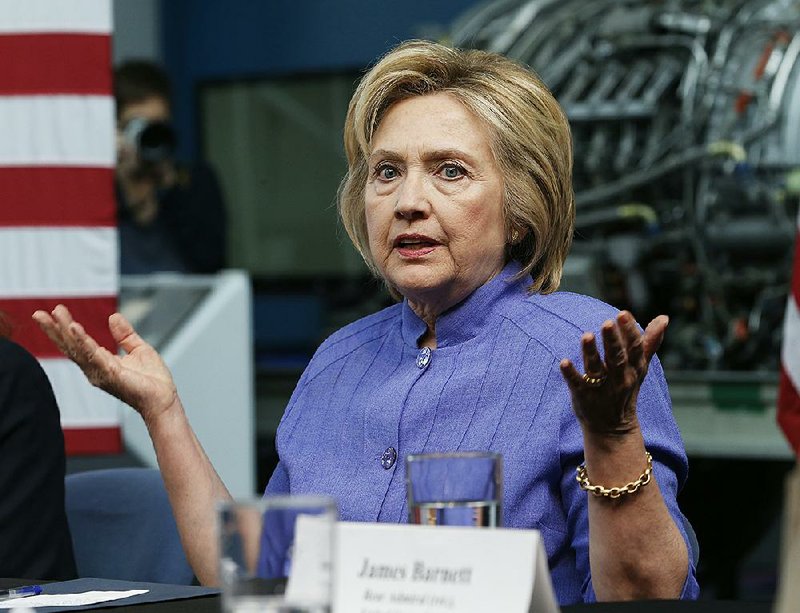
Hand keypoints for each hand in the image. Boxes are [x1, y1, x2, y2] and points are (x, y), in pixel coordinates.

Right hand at [32, 305, 178, 425]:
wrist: (164, 398)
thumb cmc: (153, 380)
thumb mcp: (139, 349)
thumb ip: (125, 334)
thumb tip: (113, 316)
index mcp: (101, 362)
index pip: (77, 343)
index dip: (64, 328)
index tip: (55, 310)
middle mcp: (95, 369)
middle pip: (70, 347)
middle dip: (54, 330)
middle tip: (38, 313)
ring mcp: (100, 373)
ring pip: (78, 349)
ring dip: (65, 332)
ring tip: (56, 315)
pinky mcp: (110, 374)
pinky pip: (93, 355)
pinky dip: (83, 341)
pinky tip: (74, 328)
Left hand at [560, 311, 667, 436]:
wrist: (613, 429)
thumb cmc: (625, 389)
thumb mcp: (639, 368)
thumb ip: (648, 342)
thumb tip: (664, 317)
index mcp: (634, 368)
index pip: (635, 348)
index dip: (630, 332)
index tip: (623, 314)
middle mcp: (619, 378)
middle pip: (616, 357)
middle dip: (613, 340)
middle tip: (607, 322)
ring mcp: (601, 388)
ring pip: (596, 369)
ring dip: (591, 352)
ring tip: (586, 336)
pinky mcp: (583, 397)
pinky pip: (578, 384)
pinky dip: (571, 374)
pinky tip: (564, 362)